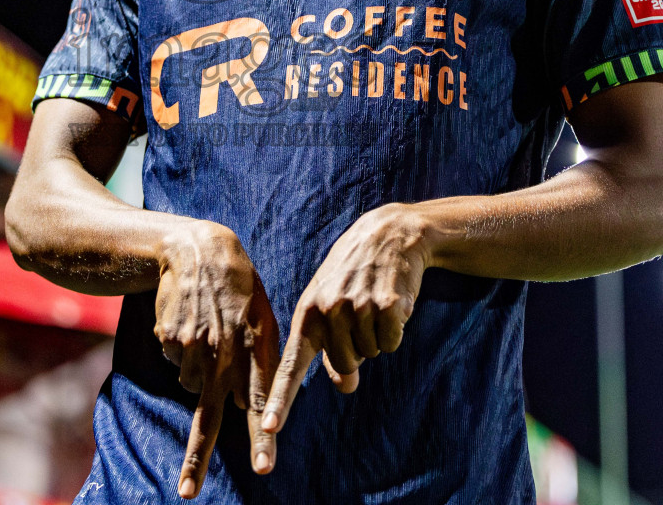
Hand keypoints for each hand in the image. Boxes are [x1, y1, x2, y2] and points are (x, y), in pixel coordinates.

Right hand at [154, 221, 279, 497]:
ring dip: (199, 373)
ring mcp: (193, 347)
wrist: (197, 249)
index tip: (263, 467)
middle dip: (196, 458)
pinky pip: (176, 364)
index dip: (262, 437)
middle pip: (209, 416)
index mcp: (257, 345)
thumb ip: (261, 363)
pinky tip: (190, 324)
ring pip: (192, 386)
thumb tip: (245, 409)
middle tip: (187, 493)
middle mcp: (225, 350)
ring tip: (207, 333)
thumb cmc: (239, 288)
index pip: (260, 401)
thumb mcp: (262, 318)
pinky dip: (182, 353)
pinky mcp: (169, 340)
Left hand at [263, 204, 427, 432]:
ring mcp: (357, 308)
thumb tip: (345, 387)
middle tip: (360, 315)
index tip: (267, 429)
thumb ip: (329, 348)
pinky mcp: (387, 306)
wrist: (387, 233)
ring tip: (373, 303)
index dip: (279, 400)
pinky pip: (392, 343)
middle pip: (345, 365)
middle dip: (356, 350)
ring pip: (371, 355)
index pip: (289, 365)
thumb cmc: (352, 274)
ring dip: (377, 336)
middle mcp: (327, 311)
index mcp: (306, 313)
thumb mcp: (331, 305)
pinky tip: (391, 302)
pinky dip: (395, 330)